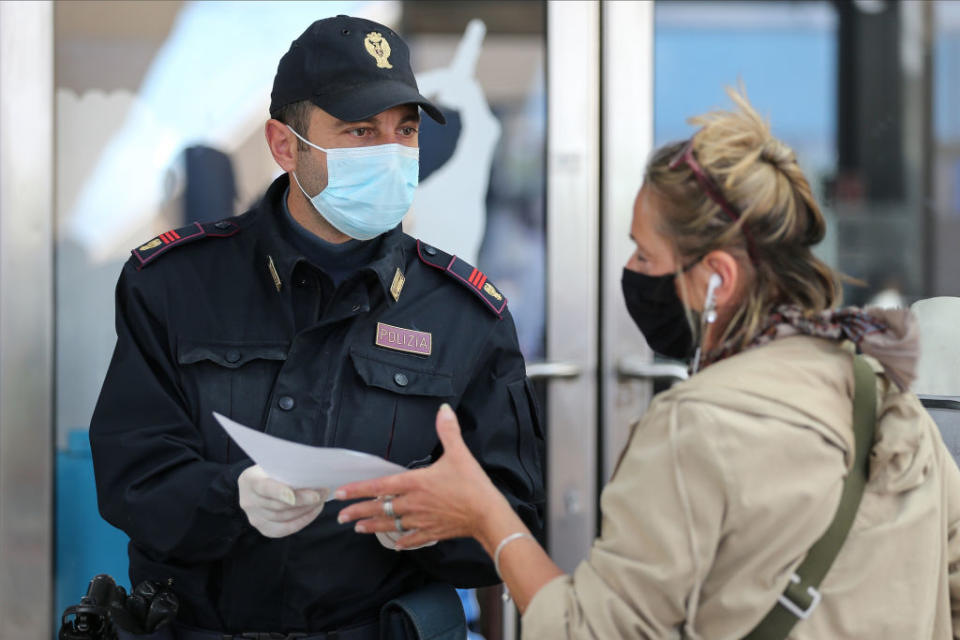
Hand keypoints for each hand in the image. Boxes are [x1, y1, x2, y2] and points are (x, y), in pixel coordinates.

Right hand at [238, 465, 326, 537]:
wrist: (260, 483)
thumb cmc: (273, 469)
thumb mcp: (277, 463)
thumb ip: (289, 468)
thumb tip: (314, 474)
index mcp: (249, 479)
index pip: (265, 487)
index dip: (280, 492)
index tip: (296, 495)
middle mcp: (248, 500)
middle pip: (278, 505)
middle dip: (303, 500)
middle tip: (322, 493)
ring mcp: (254, 517)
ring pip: (283, 517)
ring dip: (306, 509)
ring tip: (321, 499)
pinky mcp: (263, 528)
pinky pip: (285, 529)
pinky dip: (302, 520)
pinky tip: (314, 511)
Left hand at [336, 404, 509, 548]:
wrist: (487, 514)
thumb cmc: (472, 484)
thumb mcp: (460, 453)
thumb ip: (448, 430)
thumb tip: (444, 409)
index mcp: (415, 483)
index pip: (379, 487)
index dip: (358, 490)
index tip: (341, 494)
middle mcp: (413, 503)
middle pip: (380, 508)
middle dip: (358, 512)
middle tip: (341, 516)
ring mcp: (421, 520)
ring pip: (391, 524)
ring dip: (373, 526)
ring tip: (358, 529)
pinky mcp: (432, 532)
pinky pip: (412, 538)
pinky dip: (402, 541)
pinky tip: (395, 544)